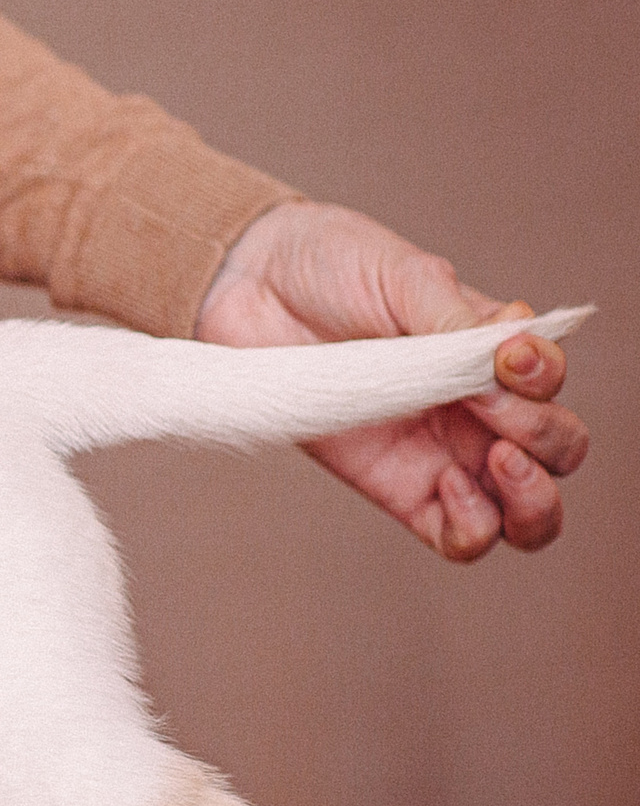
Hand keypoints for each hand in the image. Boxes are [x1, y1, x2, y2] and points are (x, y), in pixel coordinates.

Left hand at [194, 202, 587, 558]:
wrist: (251, 285)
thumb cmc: (332, 268)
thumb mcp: (405, 278)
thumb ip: (458, 320)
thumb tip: (512, 350)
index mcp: (487, 355)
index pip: (550, 388)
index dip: (544, 381)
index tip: (507, 357)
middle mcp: (473, 410)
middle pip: (556, 454)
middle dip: (547, 440)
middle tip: (492, 410)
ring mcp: (436, 454)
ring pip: (520, 514)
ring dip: (532, 502)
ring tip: (497, 462)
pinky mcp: (392, 488)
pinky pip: (456, 536)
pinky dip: (473, 526)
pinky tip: (449, 486)